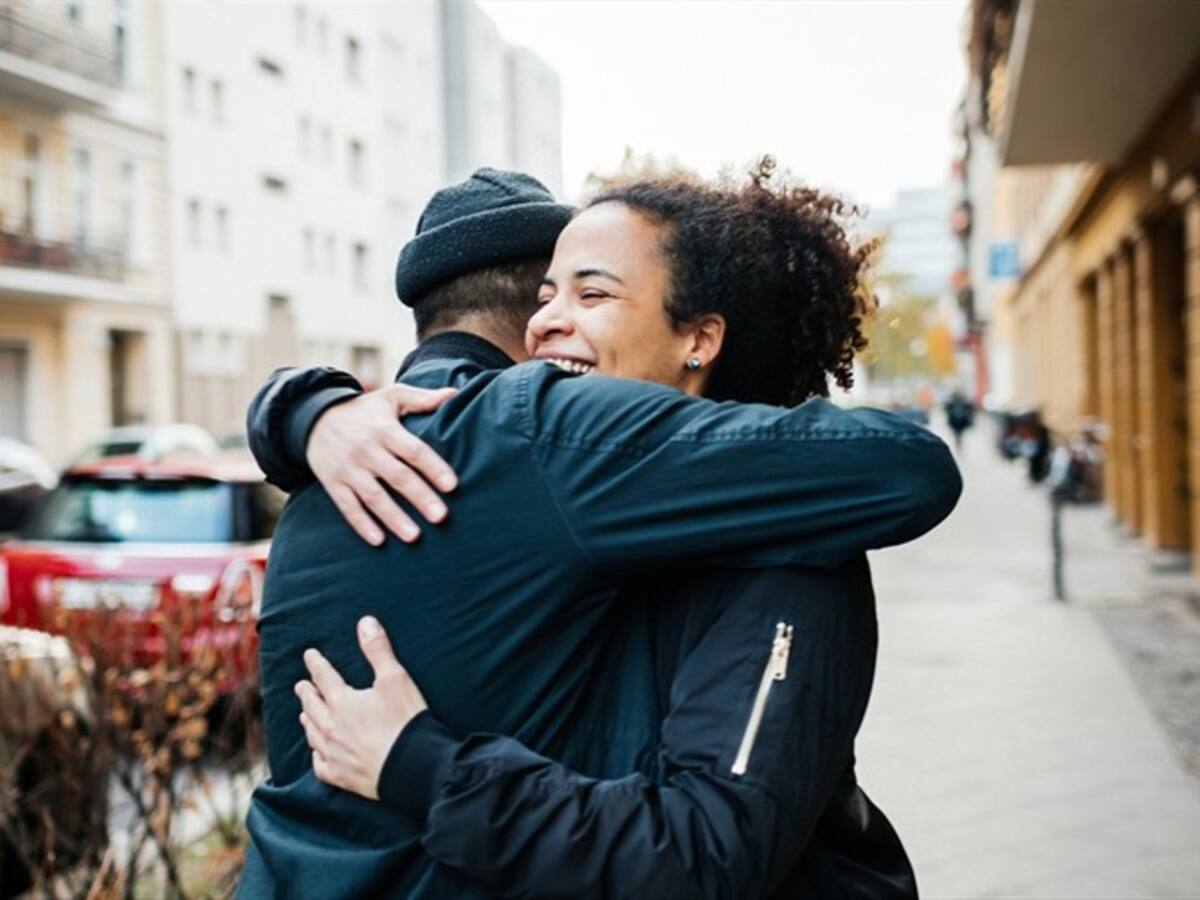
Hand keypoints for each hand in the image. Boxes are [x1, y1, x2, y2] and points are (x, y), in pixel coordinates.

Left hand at [295, 616, 428, 800]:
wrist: (411, 768)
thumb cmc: (405, 721)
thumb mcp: (395, 679)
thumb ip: (378, 650)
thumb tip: (365, 622)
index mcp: (342, 702)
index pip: (323, 676)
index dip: (316, 663)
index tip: (309, 655)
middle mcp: (331, 727)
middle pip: (312, 706)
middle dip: (306, 692)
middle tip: (301, 685)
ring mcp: (333, 754)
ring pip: (312, 733)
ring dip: (307, 720)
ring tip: (304, 715)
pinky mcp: (340, 776)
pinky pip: (319, 764)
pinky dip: (316, 754)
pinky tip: (317, 752)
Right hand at [306, 384, 458, 544]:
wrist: (314, 417)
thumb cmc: (364, 410)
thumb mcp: (391, 397)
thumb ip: (423, 398)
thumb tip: (456, 394)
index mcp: (385, 429)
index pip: (413, 450)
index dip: (433, 467)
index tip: (452, 485)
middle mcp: (367, 450)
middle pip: (397, 477)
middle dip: (420, 497)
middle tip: (441, 517)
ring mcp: (348, 468)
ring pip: (373, 496)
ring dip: (394, 518)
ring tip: (415, 536)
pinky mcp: (333, 483)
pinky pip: (347, 507)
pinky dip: (361, 524)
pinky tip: (379, 541)